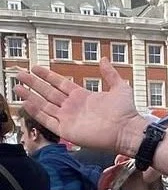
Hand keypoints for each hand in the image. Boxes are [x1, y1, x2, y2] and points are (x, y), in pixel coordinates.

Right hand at [16, 60, 146, 155]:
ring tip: (16, 87)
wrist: (127, 130)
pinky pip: (48, 121)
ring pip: (44, 106)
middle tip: (20, 73)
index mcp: (82, 96)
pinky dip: (36, 113)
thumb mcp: (119, 87)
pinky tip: (26, 103)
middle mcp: (72, 107)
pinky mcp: (67, 131)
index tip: (35, 68)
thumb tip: (104, 59)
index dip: (48, 76)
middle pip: (48, 93)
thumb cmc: (126, 112)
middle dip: (33, 83)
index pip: (60, 84)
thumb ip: (110, 74)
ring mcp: (68, 119)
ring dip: (30, 97)